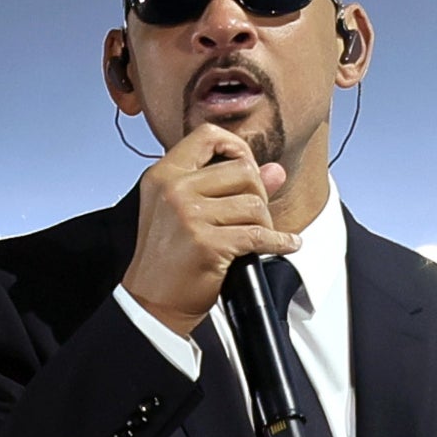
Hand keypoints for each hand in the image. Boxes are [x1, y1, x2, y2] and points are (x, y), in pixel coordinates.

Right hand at [121, 123, 300, 336]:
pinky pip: (260, 235)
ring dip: (265, 222)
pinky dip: (280, 242)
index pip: (207, 136)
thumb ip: (228, 185)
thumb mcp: (184, 211)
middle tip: (252, 214)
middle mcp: (174, 190)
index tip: (246, 164)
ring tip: (256, 235)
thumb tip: (275, 170)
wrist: (151, 301)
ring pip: (255, 203)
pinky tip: (285, 245)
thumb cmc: (165, 257)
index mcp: (163, 175)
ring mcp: (189, 216)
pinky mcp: (207, 244)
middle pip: (242, 170)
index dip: (236, 146)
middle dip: (258, 193)